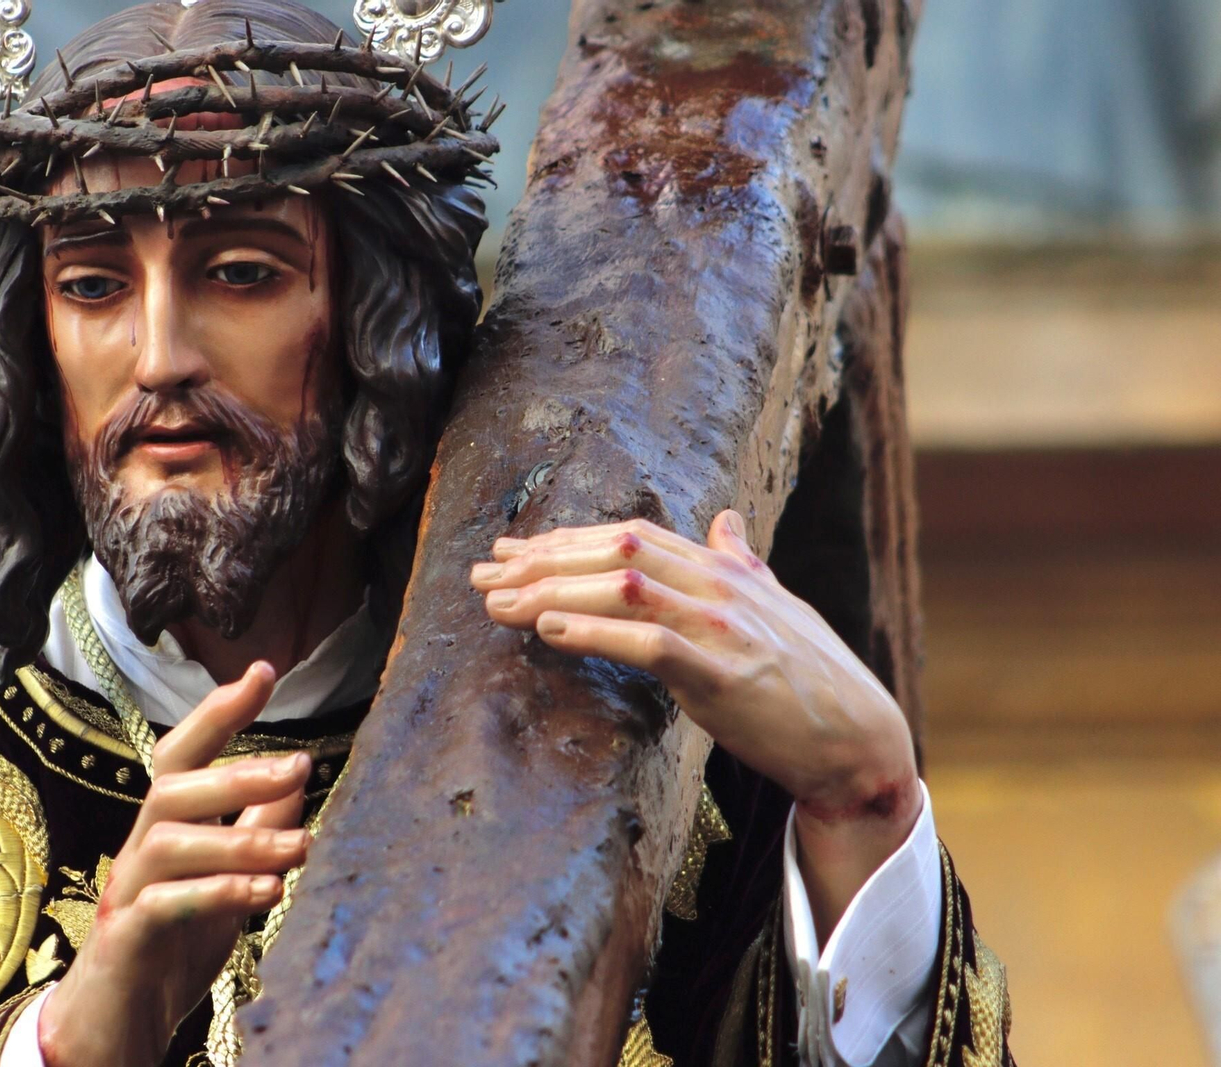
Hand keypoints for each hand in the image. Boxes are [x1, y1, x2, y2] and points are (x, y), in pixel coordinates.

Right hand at [38, 662, 310, 1066]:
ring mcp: (126, 892)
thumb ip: (254, 834)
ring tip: (304, 848)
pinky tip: (266, 895)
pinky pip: (165, 903)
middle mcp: (139, 848)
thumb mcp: (227, 885)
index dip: (219, 711)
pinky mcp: (125, 938)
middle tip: (303, 765)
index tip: (263, 671)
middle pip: (172, 786)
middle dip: (239, 770)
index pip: (184, 753)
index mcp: (165, 829)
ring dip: (242, 840)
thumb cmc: (170, 949)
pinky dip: (218, 893)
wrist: (114, 1028)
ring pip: (171, 840)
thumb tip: (295, 782)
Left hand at [469, 510, 919, 938]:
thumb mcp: (777, 608)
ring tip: (498, 602)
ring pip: (624, 588)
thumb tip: (727, 521)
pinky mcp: (723, 676)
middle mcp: (721, 586)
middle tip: (483, 574)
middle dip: (543, 559)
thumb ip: (743, 563)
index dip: (566, 539)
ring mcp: (723, 627)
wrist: (861, 743)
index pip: (631, 536)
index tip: (512, 550)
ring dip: (552, 590)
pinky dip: (594, 630)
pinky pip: (648, 642)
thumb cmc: (814, 681)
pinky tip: (548, 628)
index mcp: (725, 570)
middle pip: (616, 552)